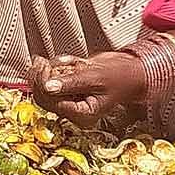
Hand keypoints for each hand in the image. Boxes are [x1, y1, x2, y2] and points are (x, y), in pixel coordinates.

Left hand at [29, 51, 146, 126]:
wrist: (132, 69)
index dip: (42, 84)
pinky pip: (52, 78)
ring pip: (44, 86)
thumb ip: (72, 82)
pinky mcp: (68, 89)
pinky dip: (58, 67)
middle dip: (42, 76)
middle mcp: (73, 110)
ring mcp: (69, 99)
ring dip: (52, 69)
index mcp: (82, 114)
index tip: (43, 66)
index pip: (50, 102)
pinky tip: (73, 62)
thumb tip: (48, 86)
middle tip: (44, 60)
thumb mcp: (96, 77)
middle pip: (42, 96)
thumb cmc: (122, 76)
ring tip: (72, 62)